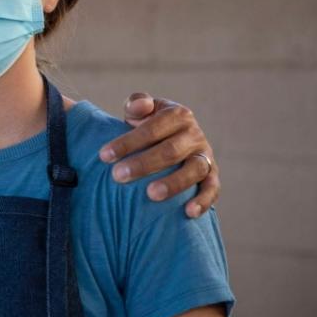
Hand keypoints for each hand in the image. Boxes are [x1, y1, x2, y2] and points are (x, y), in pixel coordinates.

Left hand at [98, 93, 219, 217]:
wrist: (169, 138)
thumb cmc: (147, 126)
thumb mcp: (141, 111)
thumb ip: (137, 103)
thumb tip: (140, 106)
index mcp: (176, 115)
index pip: (151, 128)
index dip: (128, 142)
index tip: (104, 156)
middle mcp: (194, 134)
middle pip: (170, 151)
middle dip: (143, 164)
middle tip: (118, 176)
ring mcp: (205, 155)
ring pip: (194, 169)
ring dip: (173, 183)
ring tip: (151, 194)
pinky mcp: (212, 175)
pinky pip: (212, 188)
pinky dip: (204, 200)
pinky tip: (189, 212)